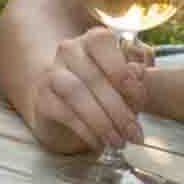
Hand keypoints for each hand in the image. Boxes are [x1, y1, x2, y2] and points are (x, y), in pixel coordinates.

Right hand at [29, 28, 155, 151]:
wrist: (70, 109)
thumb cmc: (106, 91)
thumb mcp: (126, 83)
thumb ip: (135, 76)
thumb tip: (138, 72)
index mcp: (93, 40)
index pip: (104, 45)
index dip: (122, 70)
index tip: (140, 98)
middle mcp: (69, 50)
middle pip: (94, 76)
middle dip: (118, 109)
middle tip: (134, 133)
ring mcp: (52, 73)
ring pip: (76, 92)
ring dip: (101, 121)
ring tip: (118, 141)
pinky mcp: (42, 98)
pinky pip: (64, 113)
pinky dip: (86, 130)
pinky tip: (100, 143)